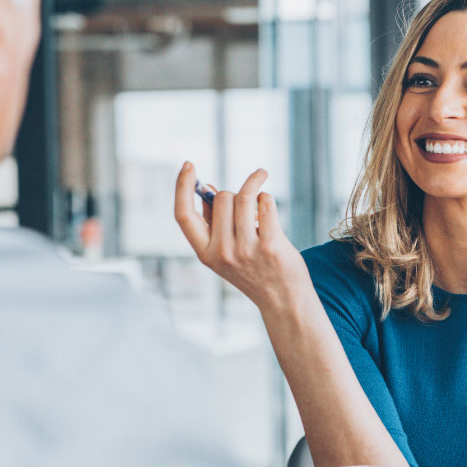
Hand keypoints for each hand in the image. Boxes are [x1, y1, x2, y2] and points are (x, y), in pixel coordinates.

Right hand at [174, 162, 312, 311]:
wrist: (284, 301)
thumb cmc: (256, 271)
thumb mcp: (227, 252)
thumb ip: (216, 223)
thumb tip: (209, 187)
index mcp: (205, 253)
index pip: (183, 215)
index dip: (182, 187)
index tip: (189, 165)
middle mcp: (222, 253)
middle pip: (222, 199)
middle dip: (234, 193)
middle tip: (246, 201)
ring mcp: (246, 251)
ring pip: (243, 198)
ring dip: (253, 185)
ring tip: (260, 185)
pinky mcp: (270, 246)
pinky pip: (265, 204)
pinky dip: (266, 197)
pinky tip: (267, 203)